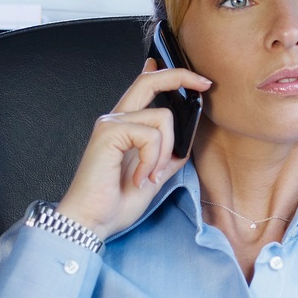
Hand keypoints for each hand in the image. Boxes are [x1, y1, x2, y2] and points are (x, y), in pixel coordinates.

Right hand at [55, 59, 211, 239]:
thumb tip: (188, 141)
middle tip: (205, 85)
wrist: (92, 222)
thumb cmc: (115, 203)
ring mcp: (111, 123)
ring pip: (162, 117)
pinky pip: (150, 136)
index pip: (145, 87)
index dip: (171, 75)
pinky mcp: (109, 132)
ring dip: (165, 151)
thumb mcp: (154, 177)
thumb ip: (168, 157)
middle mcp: (116, 118)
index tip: (197, 79)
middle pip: (150, 81)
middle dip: (181, 77)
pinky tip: (139, 178)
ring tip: (151, 176)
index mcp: (126, 126)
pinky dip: (152, 161)